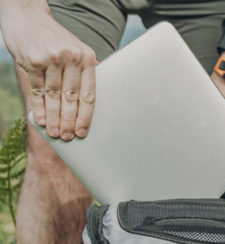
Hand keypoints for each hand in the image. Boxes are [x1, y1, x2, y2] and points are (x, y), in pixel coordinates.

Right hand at [0, 3, 95, 139]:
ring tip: (53, 132)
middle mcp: (71, 58)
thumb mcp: (75, 51)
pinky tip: (39, 119)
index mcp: (87, 58)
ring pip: (54, 97)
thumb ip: (81, 73)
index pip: (88, 94)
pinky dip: (38, 107)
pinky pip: (37, 90)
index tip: (82, 132)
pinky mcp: (33, 61)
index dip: (85, 117)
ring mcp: (51, 59)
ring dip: (53, 118)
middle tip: (66, 137)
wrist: (28, 17)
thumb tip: (86, 107)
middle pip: (71, 99)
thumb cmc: (55, 40)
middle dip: (68, 121)